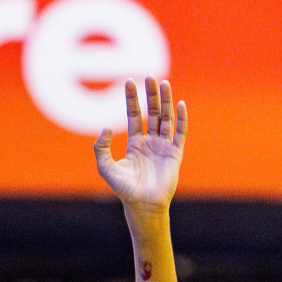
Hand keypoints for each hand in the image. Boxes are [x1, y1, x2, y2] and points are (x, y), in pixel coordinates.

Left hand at [93, 77, 186, 218]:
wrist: (142, 204)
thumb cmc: (124, 189)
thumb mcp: (106, 167)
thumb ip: (101, 148)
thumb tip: (106, 127)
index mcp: (135, 143)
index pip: (134, 116)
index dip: (132, 99)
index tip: (129, 82)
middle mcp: (150, 142)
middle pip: (152, 112)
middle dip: (150, 95)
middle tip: (149, 76)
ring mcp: (164, 146)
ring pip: (166, 118)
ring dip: (165, 101)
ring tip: (164, 84)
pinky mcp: (175, 154)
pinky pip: (180, 133)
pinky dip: (181, 119)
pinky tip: (180, 105)